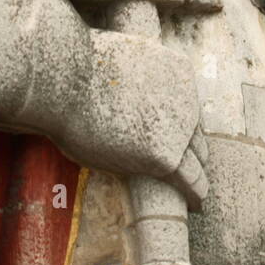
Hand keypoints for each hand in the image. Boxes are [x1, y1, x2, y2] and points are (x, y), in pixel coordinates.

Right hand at [0, 0, 206, 207]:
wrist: (64, 75)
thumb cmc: (74, 66)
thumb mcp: (113, 61)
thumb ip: (129, 79)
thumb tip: (111, 85)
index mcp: (176, 69)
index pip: (186, 104)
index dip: (185, 126)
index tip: (184, 140)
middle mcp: (185, 96)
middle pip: (196, 131)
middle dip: (194, 151)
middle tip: (194, 171)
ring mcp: (179, 126)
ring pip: (196, 158)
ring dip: (197, 175)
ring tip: (199, 194)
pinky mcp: (166, 155)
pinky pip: (189, 180)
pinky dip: (196, 193)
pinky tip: (197, 203)